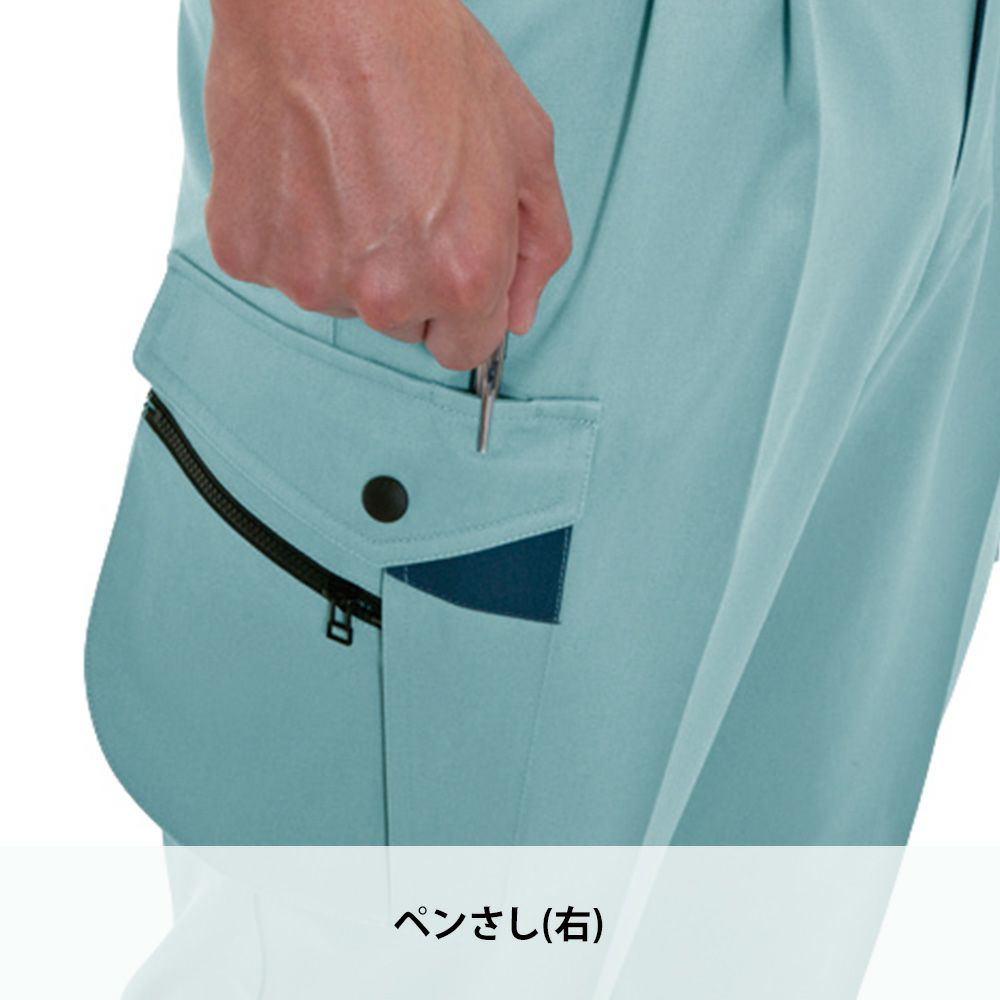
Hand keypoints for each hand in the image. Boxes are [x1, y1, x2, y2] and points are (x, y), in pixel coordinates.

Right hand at [204, 0, 571, 369]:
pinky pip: (280, 267)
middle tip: (398, 192)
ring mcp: (309, 279)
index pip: (464, 348)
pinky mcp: (247, 253)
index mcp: (464, 276)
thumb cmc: (427, 56)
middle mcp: (386, 294)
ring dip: (347, 255)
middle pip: (401, 325)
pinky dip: (291, 232)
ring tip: (348, 171)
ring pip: (339, 299)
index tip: (448, 261)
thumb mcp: (525, 144)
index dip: (462, 305)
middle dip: (408, 277)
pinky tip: (303, 170)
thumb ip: (538, 247)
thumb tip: (518, 317)